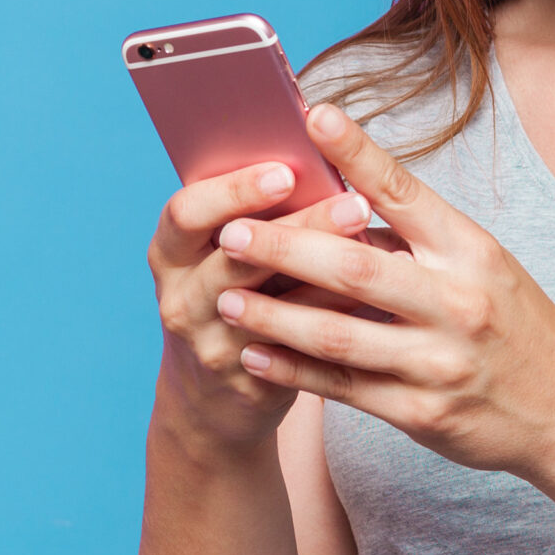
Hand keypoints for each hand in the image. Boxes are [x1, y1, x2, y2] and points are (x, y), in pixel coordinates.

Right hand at [147, 161, 406, 452]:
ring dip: (329, 279)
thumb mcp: (219, 253)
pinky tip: (380, 302)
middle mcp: (181, 300)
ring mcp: (212, 346)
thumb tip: (322, 158)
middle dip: (300, 227)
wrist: (213, 396)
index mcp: (170, 254)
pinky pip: (299, 350)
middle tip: (356, 204)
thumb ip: (255, 215)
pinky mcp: (249, 384)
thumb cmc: (230, 294)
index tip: (286, 170)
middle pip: (235, 259)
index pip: (185, 213)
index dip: (232, 190)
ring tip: (383, 252)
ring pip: (272, 309)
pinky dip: (339, 321)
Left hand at [212, 104, 554, 478]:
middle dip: (286, 246)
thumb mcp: (483, 266)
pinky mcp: (422, 414)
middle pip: (356, 267)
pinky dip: (293, 371)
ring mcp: (439, 362)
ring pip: (338, 334)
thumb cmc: (515, 325)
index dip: (357, 153)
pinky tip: (254, 354)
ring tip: (225, 297)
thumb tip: (338, 201)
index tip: (313, 116)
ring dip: (274, 315)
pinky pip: (343, 388)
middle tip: (231, 230)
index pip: (406, 192)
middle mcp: (457, 302)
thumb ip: (417, 240)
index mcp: (470, 252)